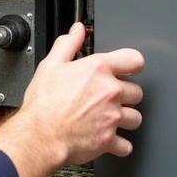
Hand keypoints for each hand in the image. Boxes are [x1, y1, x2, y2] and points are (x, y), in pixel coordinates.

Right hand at [0, 23, 144, 176]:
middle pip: (137, 91)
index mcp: (98, 70)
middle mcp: (110, 92)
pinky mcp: (109, 140)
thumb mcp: (50, 65)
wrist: (39, 135)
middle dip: (126, 95)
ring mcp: (112, 117)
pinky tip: (109, 139)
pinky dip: (119, 145)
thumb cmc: (43, 103)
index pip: (135, 60)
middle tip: (110, 98)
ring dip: (126, 119)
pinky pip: (126, 145)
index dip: (131, 65)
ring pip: (136, 118)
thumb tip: (77, 31)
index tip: (127, 70)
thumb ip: (68, 44)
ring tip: (110, 118)